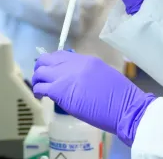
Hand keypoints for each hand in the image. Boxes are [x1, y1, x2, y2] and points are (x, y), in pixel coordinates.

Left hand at [33, 51, 155, 146]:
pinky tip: (41, 96)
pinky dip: (38, 90)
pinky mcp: (60, 91)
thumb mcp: (104, 75)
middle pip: (47, 60)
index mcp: (86, 60)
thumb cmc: (121, 97)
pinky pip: (41, 87)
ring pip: (40, 72)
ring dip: (37, 80)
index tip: (52, 71)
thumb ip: (87, 74)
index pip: (61, 55)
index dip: (53, 62)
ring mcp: (65, 76)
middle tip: (42, 79)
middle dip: (41, 68)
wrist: (124, 107)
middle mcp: (73, 64)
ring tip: (39, 89)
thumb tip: (76, 79)